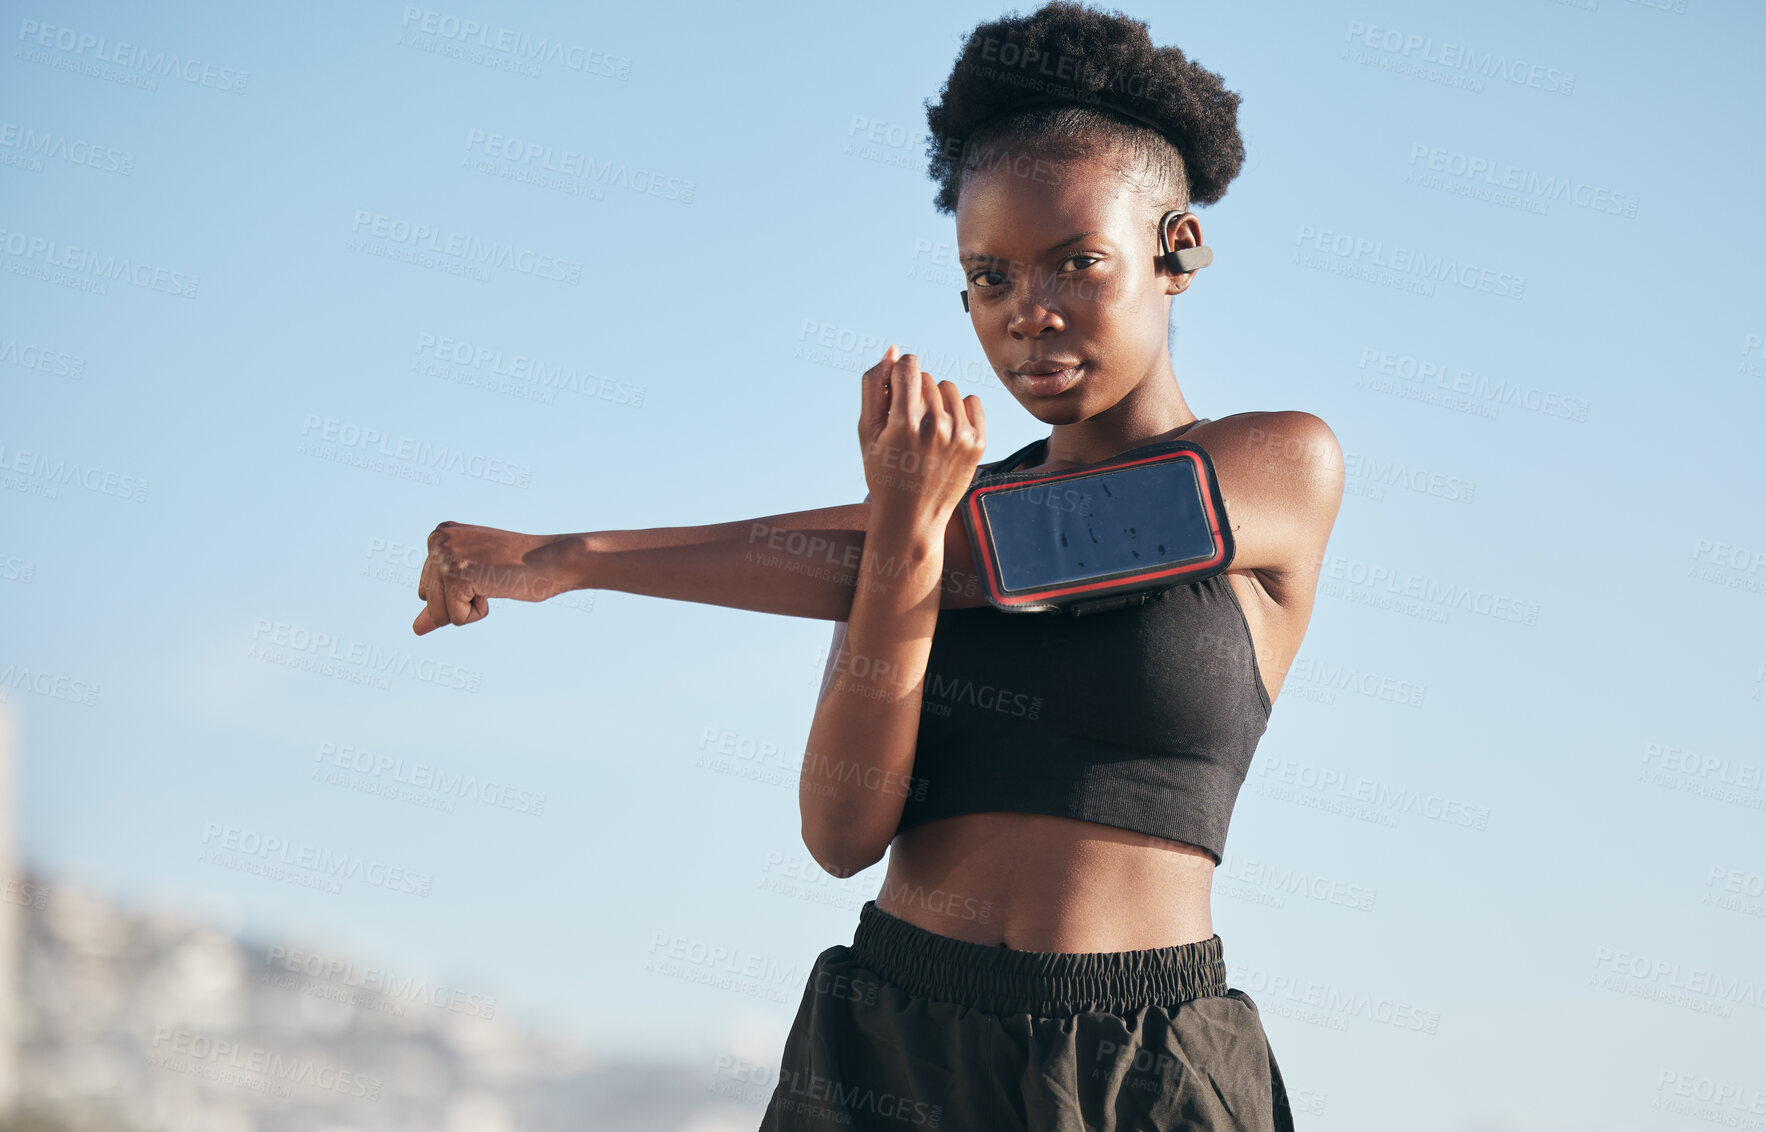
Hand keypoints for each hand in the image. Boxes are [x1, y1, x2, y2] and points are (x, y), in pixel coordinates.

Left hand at [413, 522, 581, 634]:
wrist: (553, 559)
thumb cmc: (520, 570)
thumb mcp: (474, 581)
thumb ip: (442, 601)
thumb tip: (415, 629)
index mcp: (438, 535)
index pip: (427, 591)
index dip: (460, 594)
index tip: (486, 571)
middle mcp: (436, 540)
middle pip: (428, 602)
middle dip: (462, 602)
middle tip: (493, 577)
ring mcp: (445, 556)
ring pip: (438, 614)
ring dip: (470, 608)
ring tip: (494, 580)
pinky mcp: (456, 575)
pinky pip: (455, 619)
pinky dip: (478, 613)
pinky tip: (496, 586)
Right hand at [858, 344, 985, 529]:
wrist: (911, 517)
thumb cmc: (883, 472)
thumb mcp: (867, 431)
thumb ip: (875, 386)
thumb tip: (893, 350)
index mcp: (905, 422)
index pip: (908, 365)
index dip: (898, 374)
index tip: (894, 394)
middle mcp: (936, 426)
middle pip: (926, 378)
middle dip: (914, 392)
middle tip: (906, 424)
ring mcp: (960, 435)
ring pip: (948, 387)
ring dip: (936, 399)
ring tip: (925, 427)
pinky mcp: (978, 443)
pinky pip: (972, 401)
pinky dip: (959, 409)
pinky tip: (946, 429)